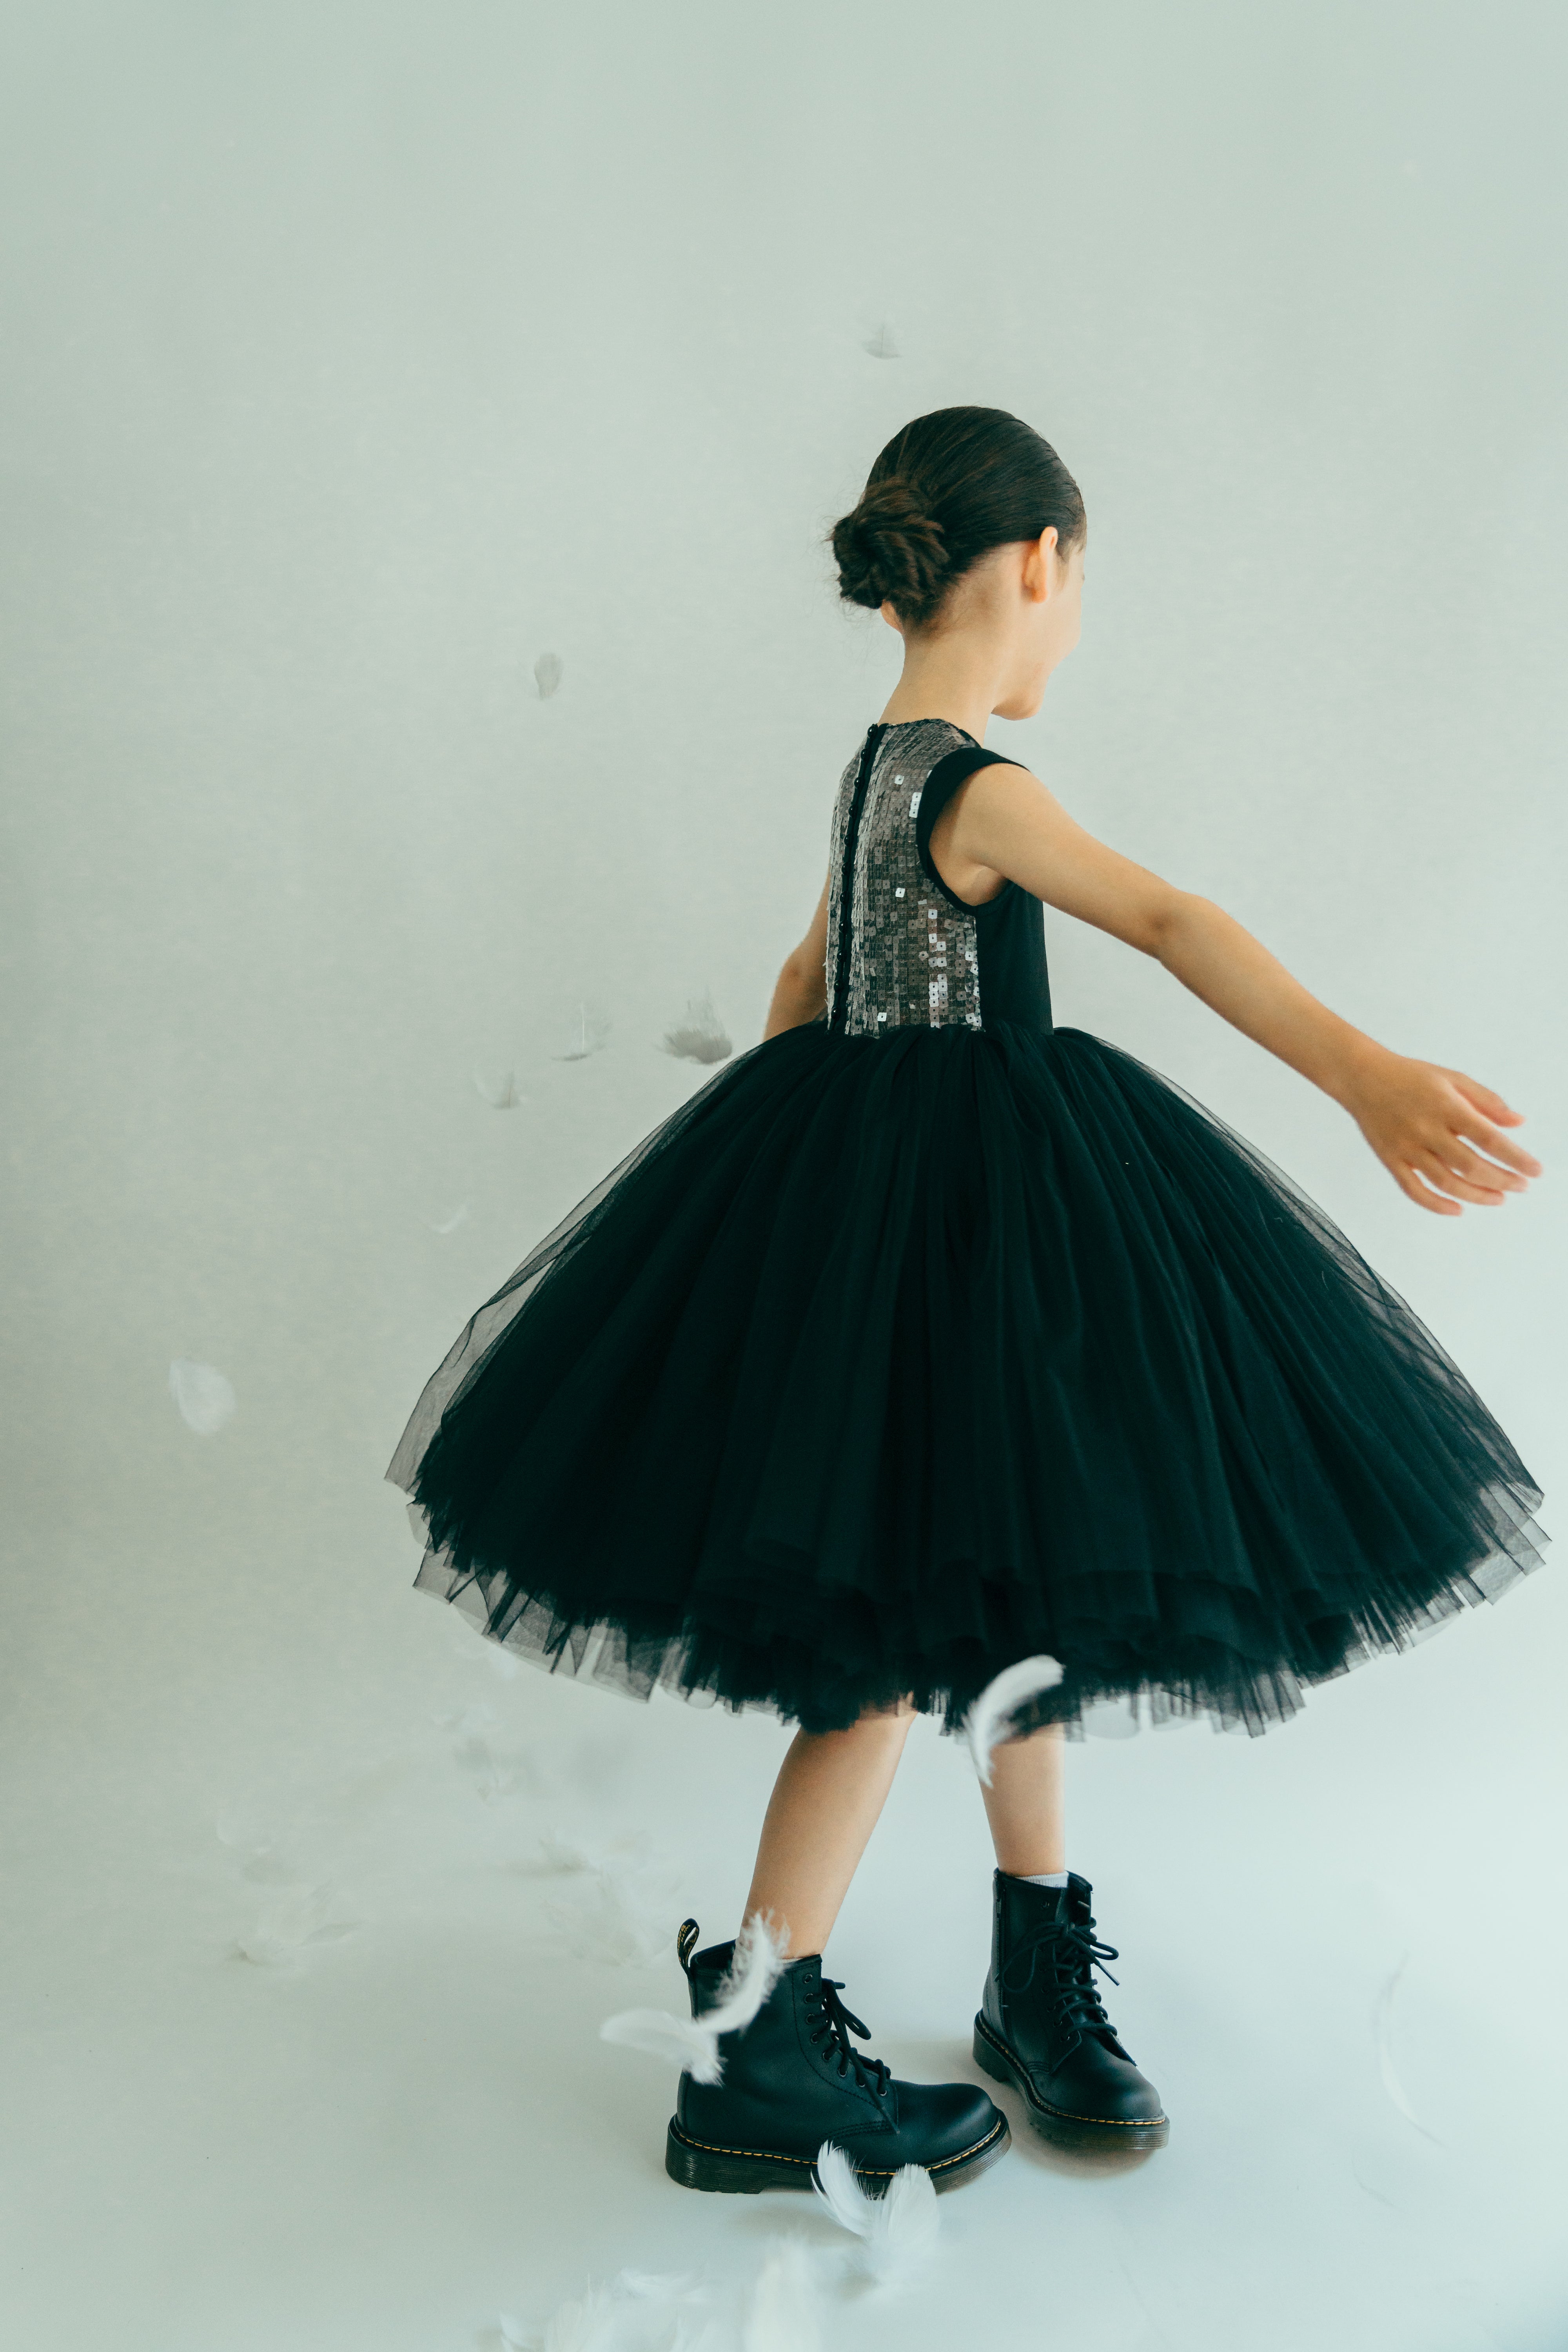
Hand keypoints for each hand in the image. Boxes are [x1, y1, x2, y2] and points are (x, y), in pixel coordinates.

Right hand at [1340, 1047, 1543, 1216]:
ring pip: (1445, 1181)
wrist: (1362, 1078)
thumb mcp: (1453, 1079)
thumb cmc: (1411, 1077)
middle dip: (1501, 1180)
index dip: (1515, 1157)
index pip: (1488, 1138)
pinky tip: (1457, 1209)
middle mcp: (1426, 1129)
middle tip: (1521, 1186)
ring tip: (1499, 1199)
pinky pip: (1413, 1189)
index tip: (1535, 1170)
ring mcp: (1406, 1148)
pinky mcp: (1390, 1160)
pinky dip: (1435, 1204)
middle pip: (1469, 1165)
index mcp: (1445, 1106)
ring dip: (1476, 1195)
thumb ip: (1487, 1101)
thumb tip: (1518, 1123)